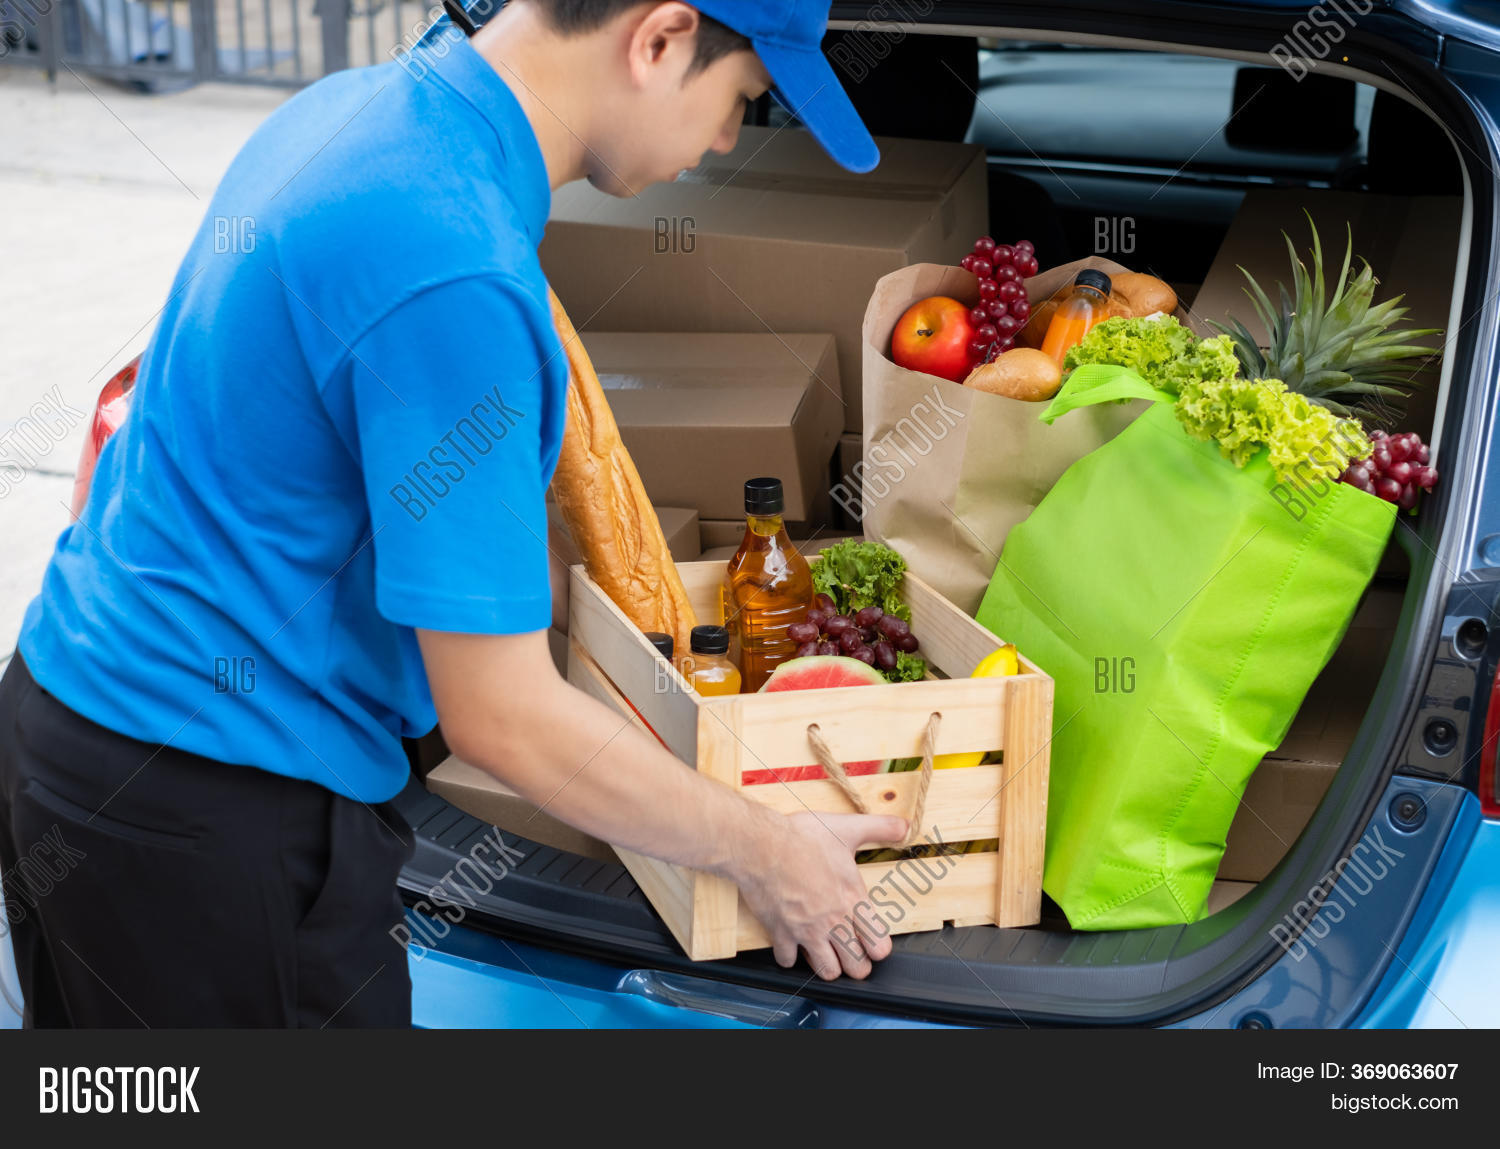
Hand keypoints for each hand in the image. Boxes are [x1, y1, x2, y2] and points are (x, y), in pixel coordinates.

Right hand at [733, 811, 907, 980]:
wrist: (761, 845)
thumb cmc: (801, 838)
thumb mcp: (846, 827)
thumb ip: (880, 828)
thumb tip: (904, 826)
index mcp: (853, 900)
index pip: (879, 945)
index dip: (879, 947)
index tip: (873, 941)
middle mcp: (833, 922)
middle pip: (857, 967)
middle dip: (857, 963)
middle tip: (851, 953)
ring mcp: (807, 931)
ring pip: (828, 971)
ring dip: (828, 965)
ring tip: (826, 953)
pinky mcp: (781, 934)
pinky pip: (788, 961)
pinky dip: (791, 957)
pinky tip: (792, 944)